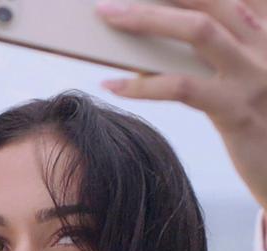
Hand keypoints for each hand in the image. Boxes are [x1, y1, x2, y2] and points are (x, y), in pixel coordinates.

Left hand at [97, 0, 266, 210]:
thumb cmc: (262, 124)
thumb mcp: (249, 79)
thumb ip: (223, 52)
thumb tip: (159, 46)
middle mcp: (266, 41)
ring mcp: (254, 74)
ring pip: (199, 31)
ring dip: (147, 18)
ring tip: (110, 16)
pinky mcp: (237, 110)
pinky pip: (183, 87)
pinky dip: (141, 85)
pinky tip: (111, 85)